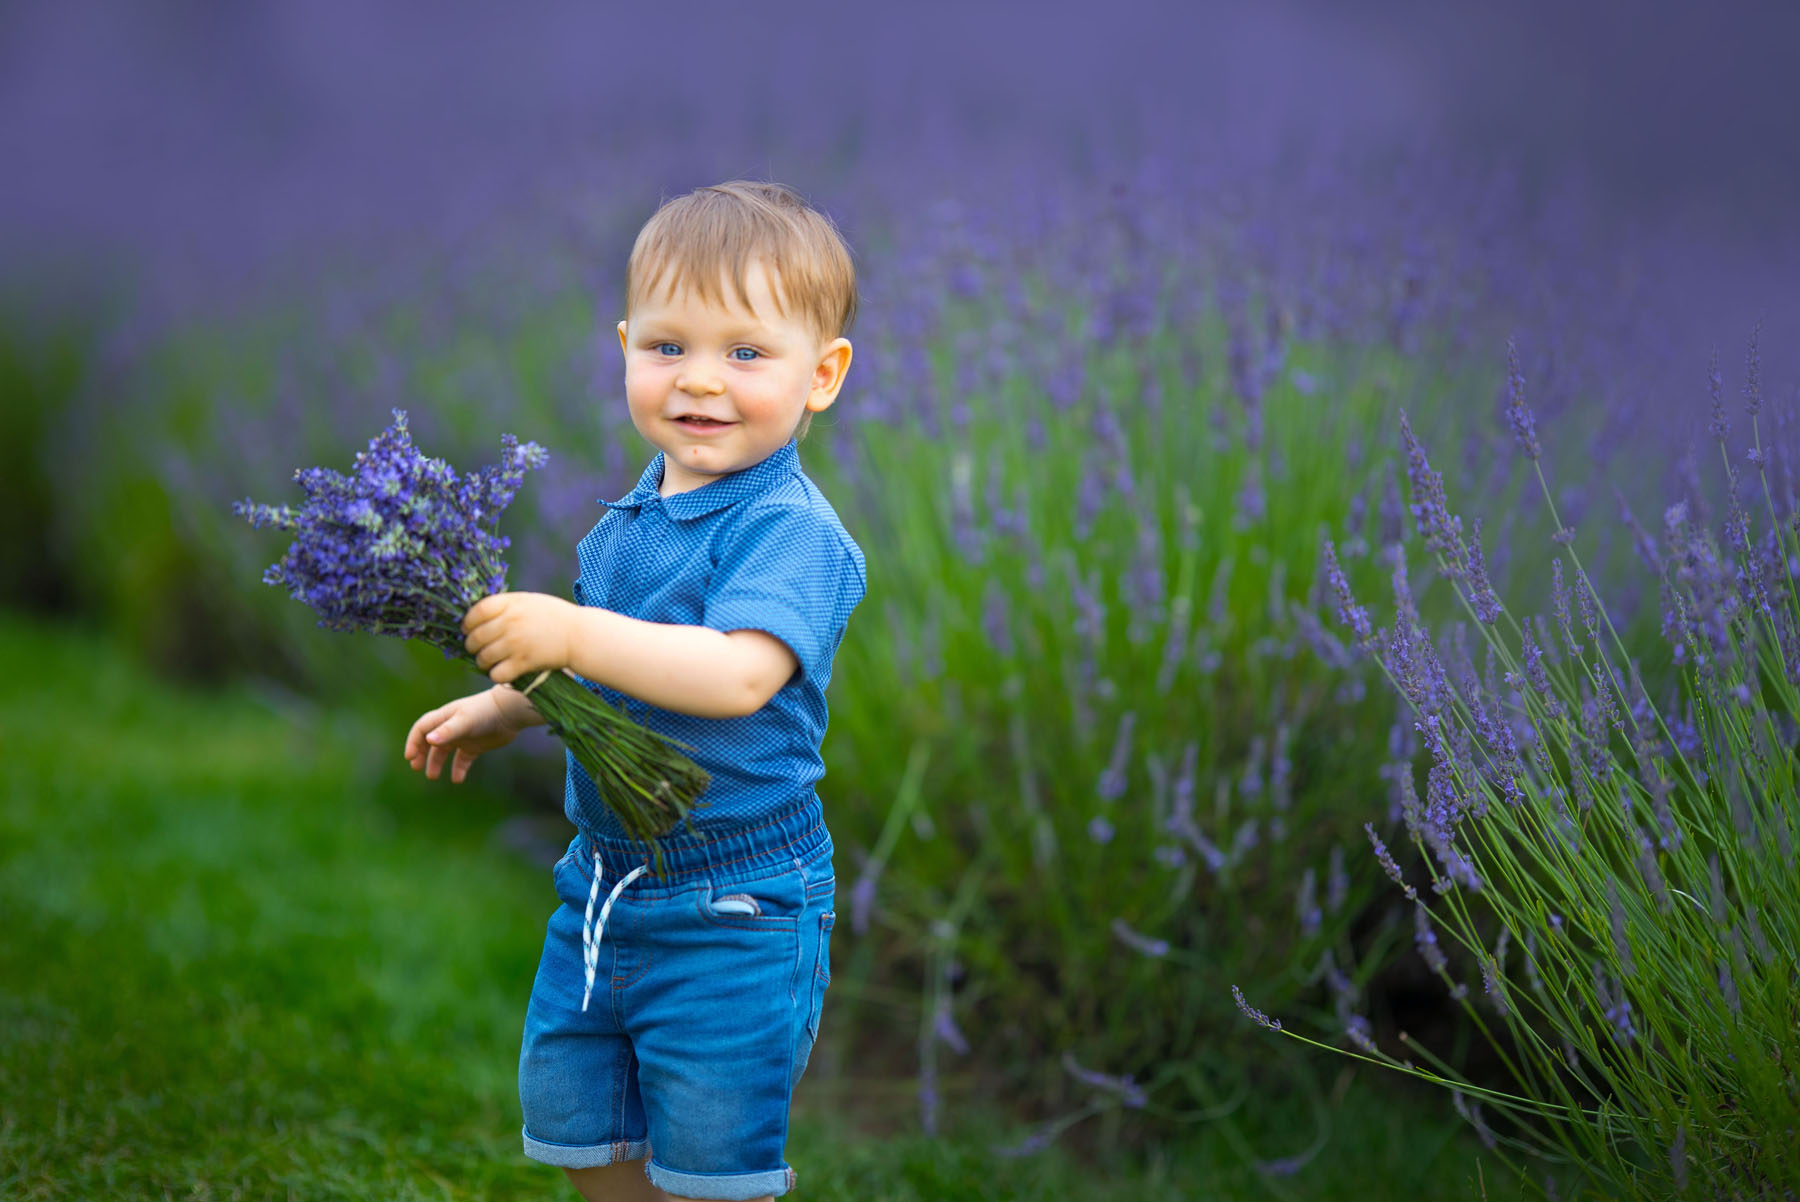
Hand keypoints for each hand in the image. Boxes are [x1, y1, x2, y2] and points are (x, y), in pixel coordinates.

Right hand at [404, 688, 528, 782]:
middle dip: (421, 753)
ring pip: (445, 752)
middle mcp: (452, 727)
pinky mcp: (476, 746)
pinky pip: (463, 760)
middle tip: (415, 767)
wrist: (510, 713)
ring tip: (432, 776)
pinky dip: (458, 769)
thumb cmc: (485, 712)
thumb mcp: (465, 721)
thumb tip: (429, 740)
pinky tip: (457, 780)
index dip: (414, 742)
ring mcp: (464, 737)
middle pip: (430, 741)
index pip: (422, 729)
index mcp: (445, 717)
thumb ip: (448, 731)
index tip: (410, 757)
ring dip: (436, 763)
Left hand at [462, 591, 578, 685]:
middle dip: (472, 646)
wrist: (580, 635)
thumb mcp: (528, 601)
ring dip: (482, 662)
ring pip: (483, 658)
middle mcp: (510, 623)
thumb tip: (477, 616)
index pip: (475, 612)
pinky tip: (502, 671)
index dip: (467, 623)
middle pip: (475, 638)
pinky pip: (496, 674)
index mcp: (511, 604)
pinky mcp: (523, 663)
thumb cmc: (554, 616)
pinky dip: (496, 674)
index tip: (467, 629)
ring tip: (489, 662)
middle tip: (478, 649)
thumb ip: (505, 605)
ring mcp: (516, 644)